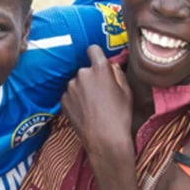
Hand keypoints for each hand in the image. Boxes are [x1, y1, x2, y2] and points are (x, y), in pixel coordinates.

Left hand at [61, 45, 133, 175]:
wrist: (104, 139)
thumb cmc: (120, 116)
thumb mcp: (126, 91)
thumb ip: (117, 73)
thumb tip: (111, 66)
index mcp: (100, 69)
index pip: (93, 49)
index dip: (96, 55)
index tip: (99, 62)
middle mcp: (82, 74)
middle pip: (86, 70)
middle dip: (92, 78)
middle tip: (101, 94)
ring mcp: (70, 87)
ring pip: (77, 83)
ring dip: (83, 90)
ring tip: (93, 106)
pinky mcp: (63, 100)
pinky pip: (70, 95)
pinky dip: (75, 101)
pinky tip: (85, 112)